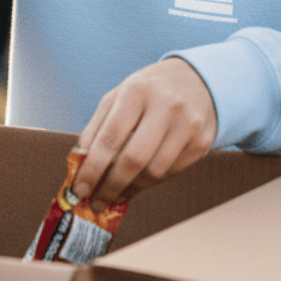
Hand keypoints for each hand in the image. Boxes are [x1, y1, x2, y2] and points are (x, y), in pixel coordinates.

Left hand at [73, 58, 217, 204]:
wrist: (198, 80)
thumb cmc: (150, 91)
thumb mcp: (119, 96)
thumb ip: (97, 127)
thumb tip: (79, 163)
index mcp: (137, 91)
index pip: (111, 137)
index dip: (93, 168)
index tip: (80, 189)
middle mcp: (165, 106)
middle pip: (134, 159)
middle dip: (111, 186)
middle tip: (96, 201)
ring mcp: (188, 124)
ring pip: (154, 172)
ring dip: (131, 188)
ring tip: (115, 193)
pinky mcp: (202, 142)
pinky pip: (171, 173)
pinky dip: (151, 182)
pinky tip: (139, 181)